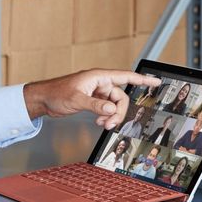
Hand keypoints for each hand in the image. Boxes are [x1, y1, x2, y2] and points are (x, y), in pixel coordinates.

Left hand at [23, 70, 161, 130]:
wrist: (44, 99)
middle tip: (110, 123)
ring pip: (114, 105)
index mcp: (99, 77)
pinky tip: (98, 122)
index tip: (156, 81)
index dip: (142, 79)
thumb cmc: (56, 93)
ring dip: (111, 116)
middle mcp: (100, 84)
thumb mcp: (77, 99)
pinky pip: (106, 110)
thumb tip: (111, 109)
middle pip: (121, 97)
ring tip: (102, 125)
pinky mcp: (93, 101)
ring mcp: (97, 93)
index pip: (125, 76)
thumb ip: (95, 105)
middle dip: (119, 112)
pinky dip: (105, 117)